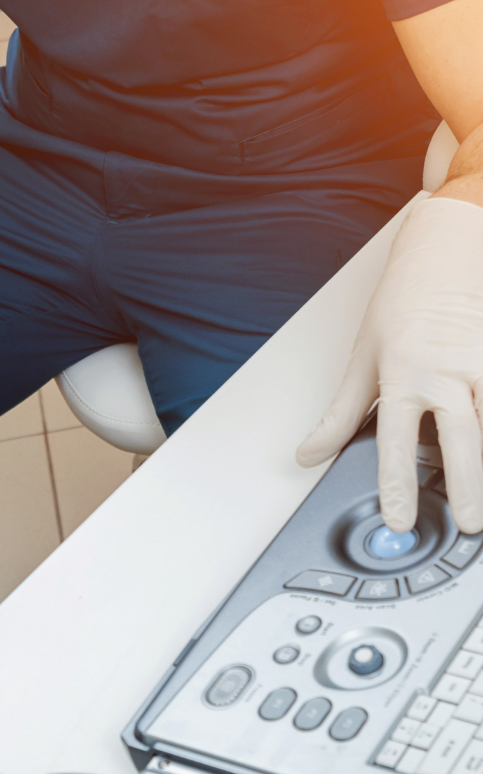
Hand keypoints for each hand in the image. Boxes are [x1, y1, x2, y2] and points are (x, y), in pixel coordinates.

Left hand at [297, 196, 482, 534]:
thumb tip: (308, 454)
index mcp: (403, 375)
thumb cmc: (401, 305)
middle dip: (467, 487)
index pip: (396, 442)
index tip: (400, 519)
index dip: (397, 486)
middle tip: (470, 523)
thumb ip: (339, 415)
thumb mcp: (362, 359)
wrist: (445, 250)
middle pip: (462, 441)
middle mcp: (447, 372)